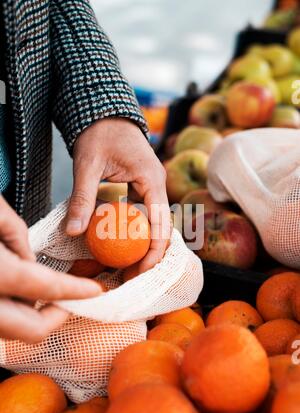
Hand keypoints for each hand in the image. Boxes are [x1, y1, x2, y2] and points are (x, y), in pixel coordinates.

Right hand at [0, 196, 101, 342]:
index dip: (75, 290)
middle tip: (69, 300)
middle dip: (56, 318)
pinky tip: (13, 292)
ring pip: (8, 332)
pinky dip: (8, 313)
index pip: (45, 287)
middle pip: (29, 330)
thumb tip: (29, 261)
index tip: (94, 291)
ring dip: (30, 318)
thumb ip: (15, 236)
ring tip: (41, 294)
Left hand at [66, 118, 170, 272]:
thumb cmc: (99, 133)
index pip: (160, 222)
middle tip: (132, 277)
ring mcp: (151, 187)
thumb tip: (74, 231)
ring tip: (128, 269)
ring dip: (144, 246)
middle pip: (162, 228)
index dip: (154, 250)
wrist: (104, 112)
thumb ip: (83, 198)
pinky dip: (134, 233)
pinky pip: (142, 216)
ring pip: (153, 224)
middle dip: (150, 255)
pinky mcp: (141, 189)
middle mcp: (156, 185)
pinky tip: (121, 247)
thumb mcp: (87, 165)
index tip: (141, 270)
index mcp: (152, 179)